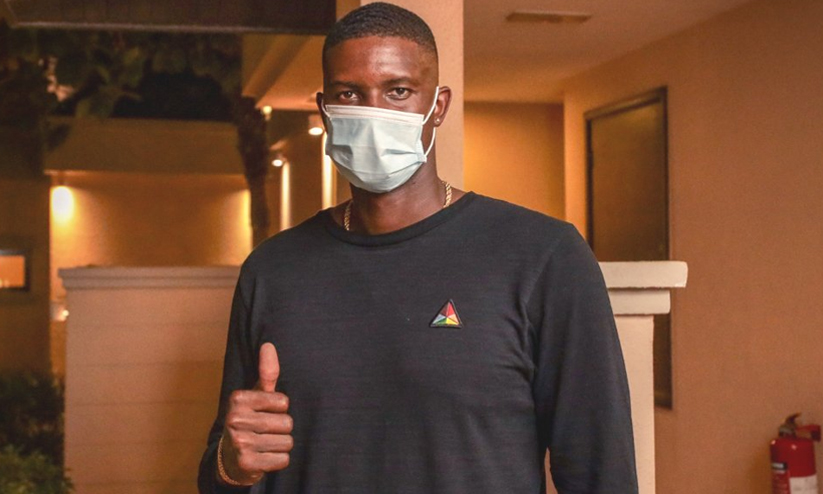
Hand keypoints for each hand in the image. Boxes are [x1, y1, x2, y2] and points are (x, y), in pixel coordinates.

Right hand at [219, 342, 293, 484]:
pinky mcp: (246, 463)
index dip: (281, 409)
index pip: (284, 402)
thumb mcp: (256, 396)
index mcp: (238, 399)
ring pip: (286, 442)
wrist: (230, 458)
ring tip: (266, 443)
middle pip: (287, 423)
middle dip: (283, 428)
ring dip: (281, 445)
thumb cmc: (249, 420)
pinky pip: (282, 460)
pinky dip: (279, 460)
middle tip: (266, 431)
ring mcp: (239, 442)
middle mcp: (235, 419)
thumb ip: (267, 372)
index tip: (267, 412)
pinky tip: (265, 456)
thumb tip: (269, 344)